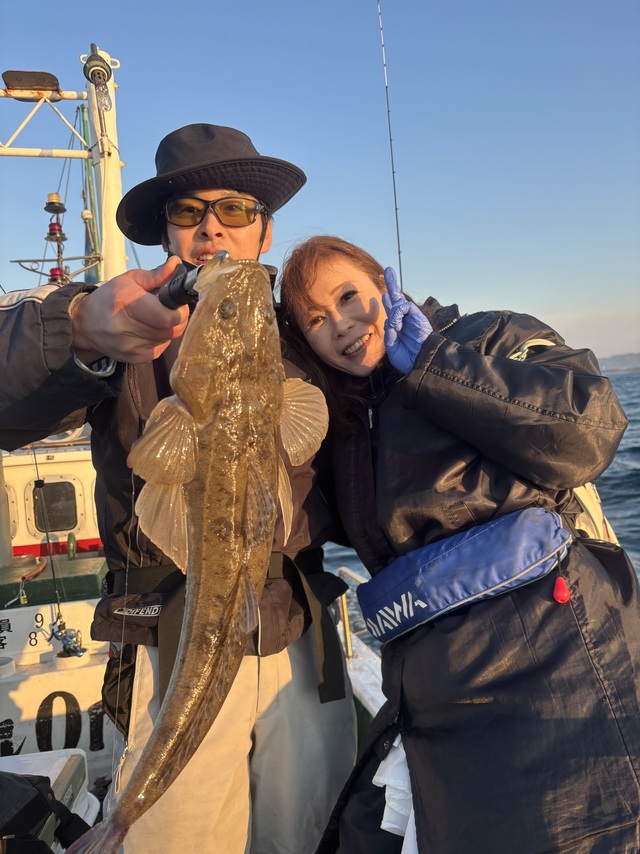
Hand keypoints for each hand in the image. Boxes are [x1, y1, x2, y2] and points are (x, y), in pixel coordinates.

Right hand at [71, 256, 189, 363]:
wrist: (85, 325)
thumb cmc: (109, 299)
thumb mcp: (129, 280)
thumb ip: (156, 275)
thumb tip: (176, 264)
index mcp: (127, 304)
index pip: (168, 317)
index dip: (179, 309)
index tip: (176, 302)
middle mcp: (127, 329)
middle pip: (172, 329)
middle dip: (175, 317)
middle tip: (166, 308)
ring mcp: (132, 347)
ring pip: (169, 338)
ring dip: (168, 327)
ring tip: (154, 317)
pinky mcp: (136, 358)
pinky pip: (162, 347)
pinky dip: (160, 338)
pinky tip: (149, 329)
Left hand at [382, 267, 431, 372]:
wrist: (422, 363)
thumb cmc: (408, 359)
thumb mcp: (393, 348)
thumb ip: (390, 334)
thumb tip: (390, 320)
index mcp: (398, 327)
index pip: (391, 311)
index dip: (387, 302)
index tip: (383, 293)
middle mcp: (404, 320)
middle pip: (396, 299)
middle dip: (391, 284)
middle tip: (388, 270)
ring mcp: (411, 317)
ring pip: (399, 301)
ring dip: (393, 304)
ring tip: (395, 317)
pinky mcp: (417, 316)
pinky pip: (404, 307)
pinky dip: (398, 312)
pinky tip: (398, 321)